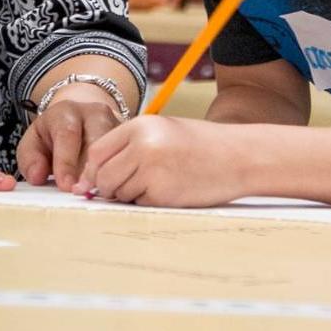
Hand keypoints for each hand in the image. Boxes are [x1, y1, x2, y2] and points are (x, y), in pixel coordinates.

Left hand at [16, 85, 125, 189]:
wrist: (80, 118)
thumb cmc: (54, 135)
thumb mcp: (34, 142)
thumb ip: (30, 159)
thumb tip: (38, 177)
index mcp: (67, 111)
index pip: (68, 134)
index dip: (66, 162)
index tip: (65, 186)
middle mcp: (96, 113)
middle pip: (97, 142)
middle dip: (88, 172)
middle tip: (82, 194)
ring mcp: (117, 123)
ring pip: (116, 151)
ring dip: (107, 175)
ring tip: (97, 194)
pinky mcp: (131, 138)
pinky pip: (128, 157)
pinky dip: (120, 176)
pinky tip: (112, 189)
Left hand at [76, 115, 247, 207]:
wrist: (239, 157)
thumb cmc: (200, 144)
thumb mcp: (162, 132)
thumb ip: (128, 148)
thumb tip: (91, 178)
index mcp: (140, 126)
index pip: (97, 152)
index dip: (96, 169)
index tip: (101, 178)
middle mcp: (142, 146)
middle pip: (103, 176)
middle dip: (109, 186)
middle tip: (129, 186)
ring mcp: (152, 172)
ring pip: (119, 193)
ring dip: (130, 194)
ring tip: (158, 182)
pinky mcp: (163, 195)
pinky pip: (139, 204)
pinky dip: (149, 202)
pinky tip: (170, 190)